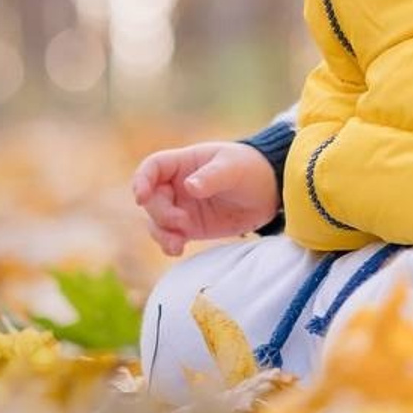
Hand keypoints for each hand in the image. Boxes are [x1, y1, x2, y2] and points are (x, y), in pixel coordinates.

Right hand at [131, 141, 278, 255]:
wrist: (271, 193)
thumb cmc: (251, 169)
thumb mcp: (234, 168)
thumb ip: (212, 177)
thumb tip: (189, 187)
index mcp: (184, 162)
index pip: (152, 167)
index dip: (141, 180)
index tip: (142, 197)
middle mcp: (178, 185)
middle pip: (151, 199)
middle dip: (160, 213)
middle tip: (181, 223)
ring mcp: (182, 207)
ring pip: (156, 221)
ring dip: (161, 233)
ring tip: (177, 244)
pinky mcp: (191, 227)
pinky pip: (170, 236)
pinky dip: (169, 244)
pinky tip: (177, 249)